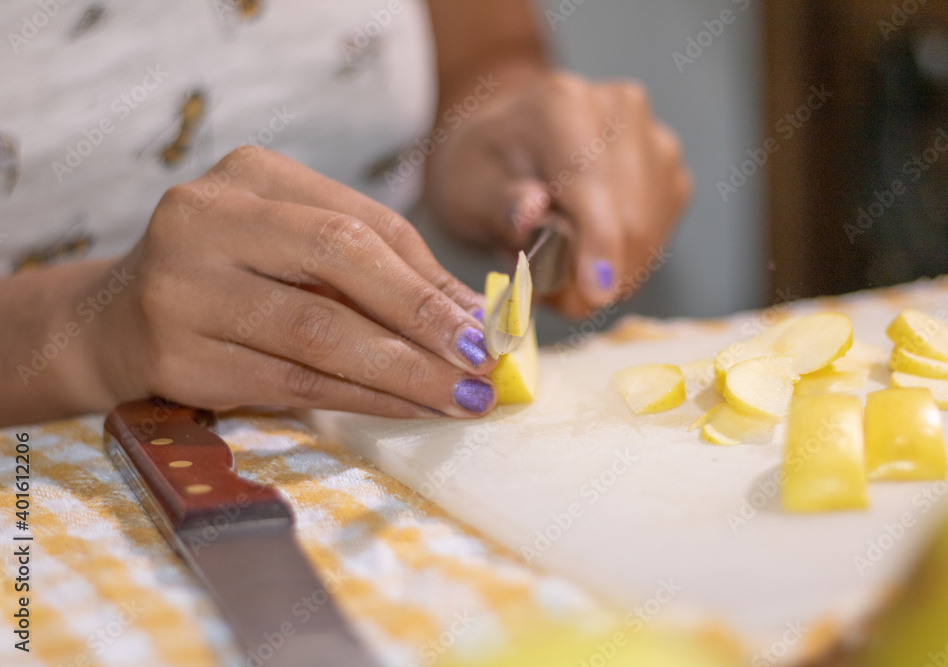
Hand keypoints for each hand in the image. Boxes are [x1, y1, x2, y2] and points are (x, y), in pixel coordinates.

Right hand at [87, 148, 496, 417]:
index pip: (363, 222)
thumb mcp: (291, 250)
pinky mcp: (175, 354)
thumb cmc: (228, 281)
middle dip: (425, 317)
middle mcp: (207, 218)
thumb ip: (374, 268)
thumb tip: (471, 315)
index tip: (487, 323)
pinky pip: (290, 383)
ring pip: (319, 333)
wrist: (113, 323)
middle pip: (341, 259)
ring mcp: (182, 286)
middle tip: (484, 362)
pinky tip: (404, 409)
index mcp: (250, 175)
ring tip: (460, 398)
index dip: (432, 278)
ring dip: (403, 372)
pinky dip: (359, 398)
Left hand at [426, 70, 691, 318]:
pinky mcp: (672, 176)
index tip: (594, 296)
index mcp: (563, 105)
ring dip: (606, 274)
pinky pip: (656, 240)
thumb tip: (530, 216)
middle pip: (631, 219)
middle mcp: (623, 114)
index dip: (598, 246)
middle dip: (592, 276)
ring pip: (648, 236)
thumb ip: (497, 204)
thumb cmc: (484, 164)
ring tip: (557, 265)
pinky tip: (585, 252)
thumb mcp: (466, 186)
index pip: (592, 182)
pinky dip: (622, 264)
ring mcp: (656, 144)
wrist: (512, 136)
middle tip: (547, 298)